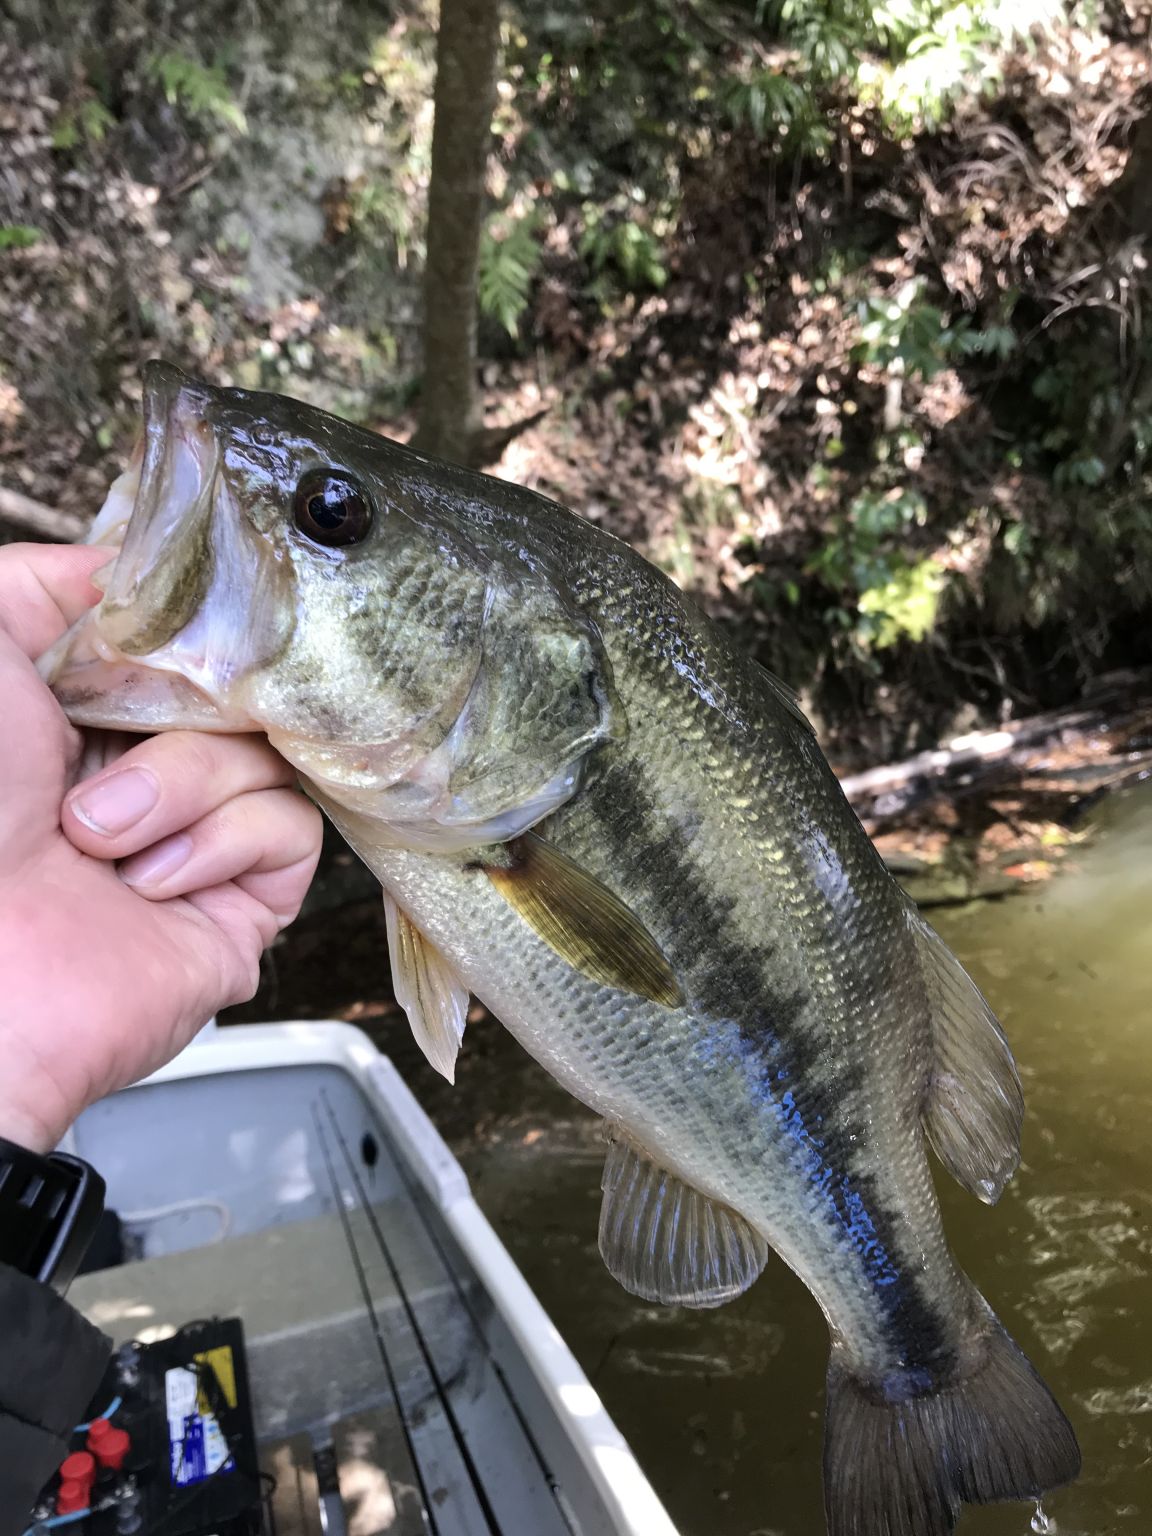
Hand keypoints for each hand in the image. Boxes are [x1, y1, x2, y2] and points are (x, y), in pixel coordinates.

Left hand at [0, 542, 321, 1153]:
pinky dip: (219, 840)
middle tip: (112, 733)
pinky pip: (290, 825)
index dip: (186, 632)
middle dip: (181, 705)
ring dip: (178, 784)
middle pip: (240, 686)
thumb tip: (134, 565)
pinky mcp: (245, 901)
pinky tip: (150, 880)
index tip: (168, 633)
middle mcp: (143, 771)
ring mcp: (198, 836)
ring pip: (270, 749)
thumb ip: (49, 580)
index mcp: (80, 715)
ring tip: (99, 837)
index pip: (186, 641)